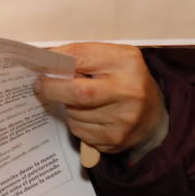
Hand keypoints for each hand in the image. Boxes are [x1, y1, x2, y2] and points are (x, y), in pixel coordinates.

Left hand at [34, 42, 167, 157]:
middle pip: (77, 92)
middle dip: (52, 88)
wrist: (154, 118)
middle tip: (40, 85)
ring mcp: (123, 119)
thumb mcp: (114, 58)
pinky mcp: (115, 140)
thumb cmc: (126, 81)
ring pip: (74, 113)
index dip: (56, 61)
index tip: (41, 64)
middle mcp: (128, 91)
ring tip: (78, 100)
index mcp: (127, 62)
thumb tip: (47, 59)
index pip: (82, 57)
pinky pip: (79, 131)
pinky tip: (88, 116)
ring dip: (67, 106)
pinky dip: (76, 122)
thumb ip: (84, 56)